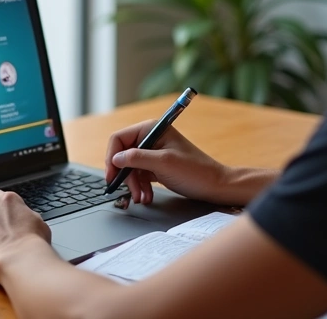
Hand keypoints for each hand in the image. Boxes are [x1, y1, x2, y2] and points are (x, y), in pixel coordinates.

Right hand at [105, 120, 233, 205]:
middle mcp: (150, 138)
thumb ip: (137, 158)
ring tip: (141, 198)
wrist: (215, 186)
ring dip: (133, 184)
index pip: (119, 139)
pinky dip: (140, 187)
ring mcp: (153, 153)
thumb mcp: (164, 163)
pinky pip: (139, 175)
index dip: (112, 157)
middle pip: (123, 155)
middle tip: (130, 192)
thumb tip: (115, 159)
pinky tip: (146, 196)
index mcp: (151, 129)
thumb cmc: (195, 171)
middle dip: (125, 176)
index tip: (111, 176)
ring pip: (130, 168)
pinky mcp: (156, 166)